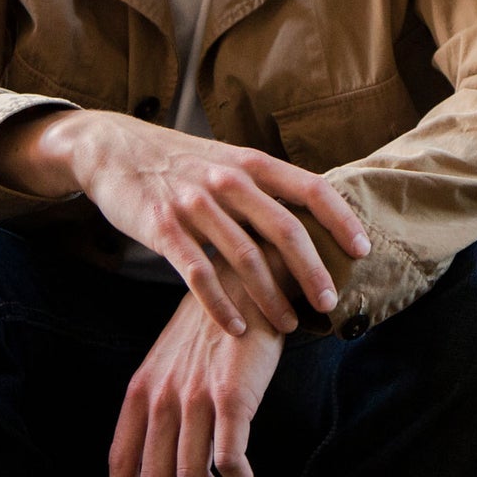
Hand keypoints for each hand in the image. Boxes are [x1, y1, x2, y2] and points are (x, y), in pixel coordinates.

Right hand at [0, 107, 370, 336]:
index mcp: (251, 162)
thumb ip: (264, 187)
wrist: (114, 148)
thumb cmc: (180, 163)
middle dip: (311, 270)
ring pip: (244, 258)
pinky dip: (219, 305)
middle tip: (328, 303)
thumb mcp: (227, 160)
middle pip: (284, 229)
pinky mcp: (163, 228)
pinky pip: (198, 275)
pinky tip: (235, 328)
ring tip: (287, 325)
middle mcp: (228, 180)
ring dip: (270, 297)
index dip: (340, 220)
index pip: (310, 188)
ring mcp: (195, 204)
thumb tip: (312, 219)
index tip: (361, 251)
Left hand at [109, 270, 283, 476]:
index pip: (121, 459)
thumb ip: (164, 400)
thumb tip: (167, 452)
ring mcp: (195, 397)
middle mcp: (161, 396)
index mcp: (142, 388)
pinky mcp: (231, 397)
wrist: (249, 277)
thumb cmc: (216, 321)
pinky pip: (230, 462)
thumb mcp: (173, 358)